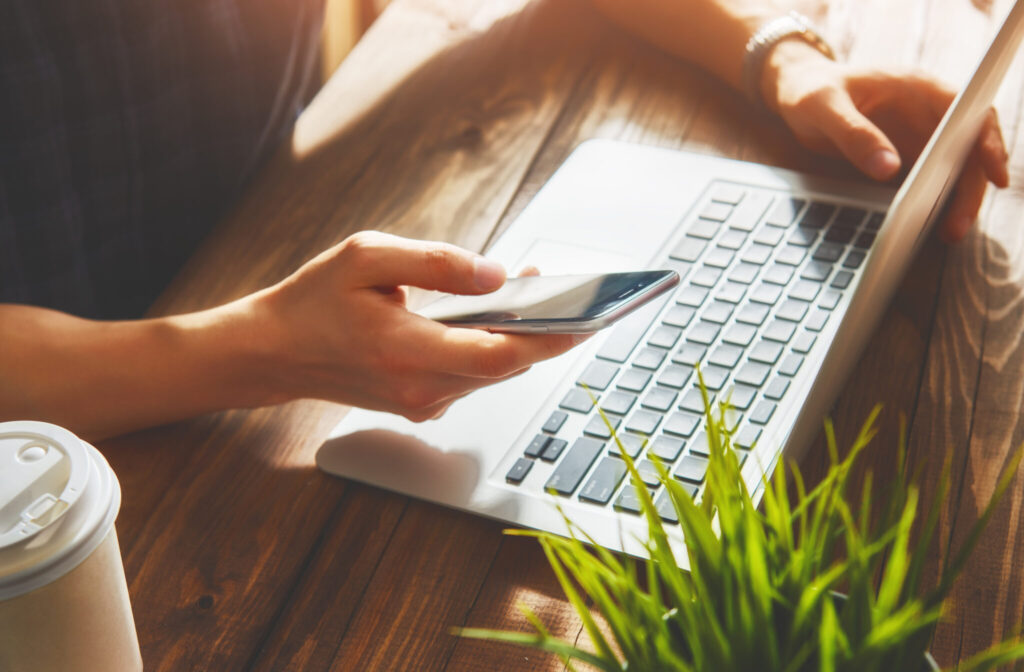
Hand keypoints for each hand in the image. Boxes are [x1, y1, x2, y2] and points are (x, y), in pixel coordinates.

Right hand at [248, 231, 583, 420]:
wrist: (275, 352)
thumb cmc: (316, 300)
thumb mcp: (368, 257)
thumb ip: (437, 263)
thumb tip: (498, 275)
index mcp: (406, 352)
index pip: (499, 355)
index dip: (550, 337)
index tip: (588, 317)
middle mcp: (420, 390)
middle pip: (507, 365)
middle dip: (543, 329)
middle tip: (568, 289)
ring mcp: (422, 404)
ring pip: (493, 372)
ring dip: (517, 336)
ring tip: (537, 293)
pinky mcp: (421, 405)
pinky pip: (472, 376)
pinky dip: (491, 347)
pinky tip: (496, 317)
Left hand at [762, 40, 1008, 241]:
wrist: (797, 92)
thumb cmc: (811, 89)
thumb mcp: (824, 107)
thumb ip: (854, 134)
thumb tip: (888, 169)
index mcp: (918, 88)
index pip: (970, 111)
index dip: (988, 141)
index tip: (994, 173)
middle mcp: (927, 113)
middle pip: (967, 149)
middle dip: (969, 187)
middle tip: (956, 224)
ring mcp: (918, 137)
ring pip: (953, 170)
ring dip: (956, 201)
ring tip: (948, 232)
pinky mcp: (906, 159)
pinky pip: (929, 183)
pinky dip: (934, 204)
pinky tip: (928, 226)